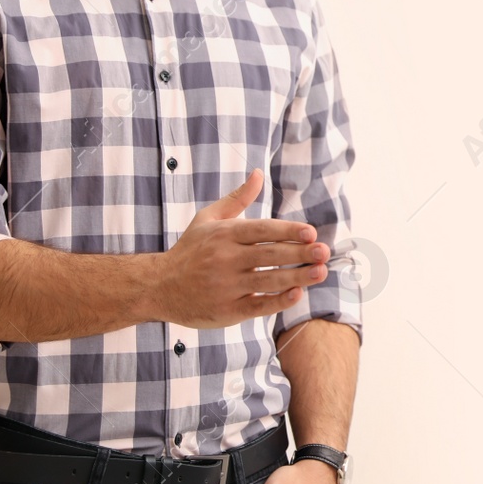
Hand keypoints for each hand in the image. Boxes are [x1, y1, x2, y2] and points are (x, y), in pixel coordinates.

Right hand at [149, 168, 330, 328]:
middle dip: (299, 253)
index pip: (261, 230)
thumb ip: (237, 199)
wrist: (157, 287)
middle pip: (269, 255)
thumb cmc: (190, 250)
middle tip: (324, 251)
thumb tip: (258, 174)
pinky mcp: (226, 310)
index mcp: (223, 234)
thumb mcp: (208, 219)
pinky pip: (257, 305)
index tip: (311, 232)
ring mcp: (225, 286)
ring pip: (267, 280)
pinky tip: (297, 294)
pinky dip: (278, 301)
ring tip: (321, 272)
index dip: (287, 231)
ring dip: (297, 277)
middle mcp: (224, 259)